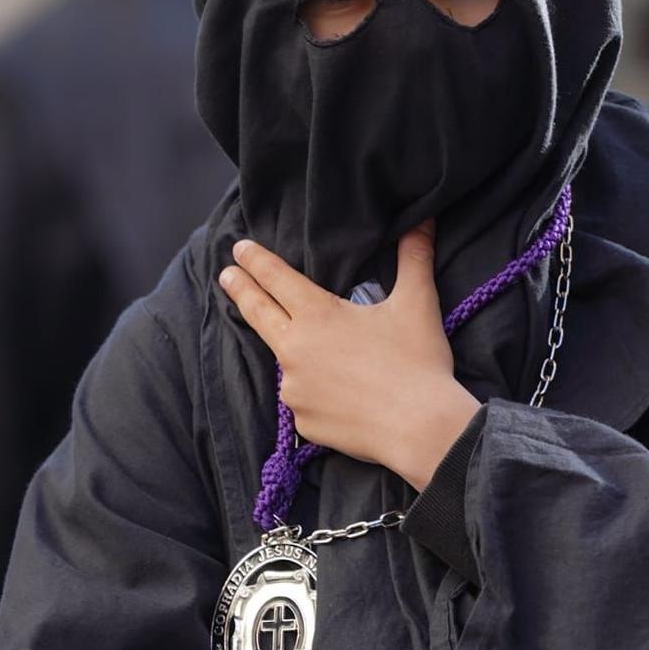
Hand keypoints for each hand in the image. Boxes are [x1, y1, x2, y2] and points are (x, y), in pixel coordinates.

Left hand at [220, 222, 480, 488]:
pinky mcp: (302, 422)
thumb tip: (424, 220)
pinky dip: (317, 394)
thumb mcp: (417, 304)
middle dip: (240, 290)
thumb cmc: (417, 362)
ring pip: (288, 363)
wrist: (420, 429)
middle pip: (258, 313)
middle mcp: (294, 349)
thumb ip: (414, 258)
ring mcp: (294, 389)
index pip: (276, 278)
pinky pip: (305, 401)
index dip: (256, 261)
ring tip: (327, 358)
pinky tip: (342, 397)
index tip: (238, 249)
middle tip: (224, 275)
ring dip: (295, 354)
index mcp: (317, 314)